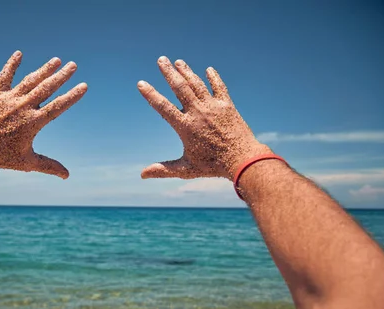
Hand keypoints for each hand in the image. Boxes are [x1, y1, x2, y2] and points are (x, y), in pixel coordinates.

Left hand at [0, 51, 87, 178]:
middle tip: (73, 65)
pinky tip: (19, 53)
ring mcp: (9, 98)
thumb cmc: (0, 156)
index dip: (72, 96)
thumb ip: (49, 165)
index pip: (58, 106)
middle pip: (47, 87)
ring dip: (44, 69)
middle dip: (62, 76)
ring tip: (56, 60)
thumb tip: (66, 175)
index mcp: (33, 122)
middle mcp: (23, 107)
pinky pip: (4, 76)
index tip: (83, 86)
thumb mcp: (27, 162)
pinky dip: (11, 64)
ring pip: (30, 80)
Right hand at [138, 56, 270, 179]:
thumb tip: (142, 174)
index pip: (163, 107)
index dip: (151, 95)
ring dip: (187, 72)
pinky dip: (213, 78)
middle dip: (169, 72)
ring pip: (197, 84)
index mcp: (185, 126)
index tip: (141, 83)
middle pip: (180, 87)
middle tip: (161, 60)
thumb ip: (163, 169)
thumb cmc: (212, 166)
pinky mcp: (227, 106)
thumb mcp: (185, 169)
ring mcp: (213, 107)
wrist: (242, 159)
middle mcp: (198, 113)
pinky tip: (208, 70)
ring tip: (178, 62)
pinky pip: (219, 88)